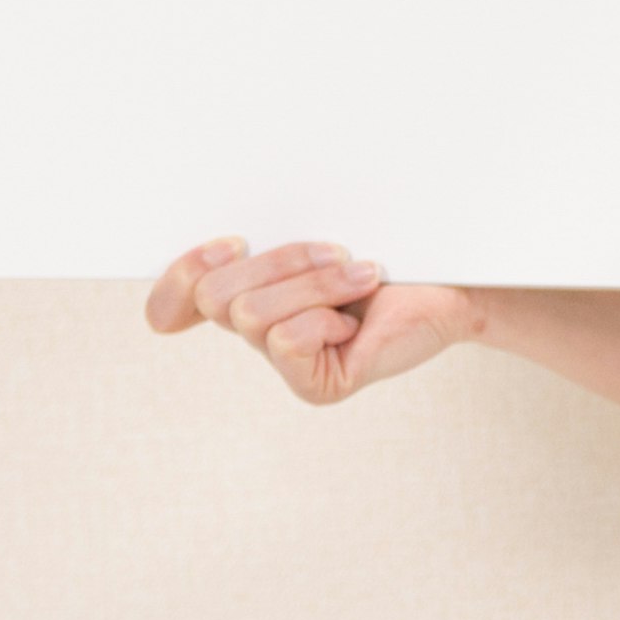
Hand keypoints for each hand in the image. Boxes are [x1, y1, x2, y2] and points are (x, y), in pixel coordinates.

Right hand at [143, 236, 486, 407]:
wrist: (448, 282)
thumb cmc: (387, 251)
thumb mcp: (316, 233)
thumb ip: (265, 239)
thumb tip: (223, 241)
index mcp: (247, 292)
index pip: (170, 304)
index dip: (181, 275)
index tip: (234, 242)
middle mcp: (256, 333)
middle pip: (213, 295)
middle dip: (278, 261)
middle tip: (335, 251)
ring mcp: (285, 365)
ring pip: (252, 313)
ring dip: (316, 283)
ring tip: (362, 278)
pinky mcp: (314, 386)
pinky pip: (289, 340)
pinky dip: (328, 313)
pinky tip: (358, 317)